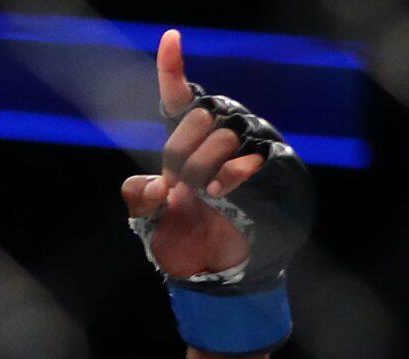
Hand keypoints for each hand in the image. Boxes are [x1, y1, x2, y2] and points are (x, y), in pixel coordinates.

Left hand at [120, 31, 260, 281]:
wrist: (211, 271)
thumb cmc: (179, 239)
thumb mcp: (147, 221)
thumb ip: (140, 198)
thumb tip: (157, 184)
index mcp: (182, 144)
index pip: (178, 98)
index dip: (172, 68)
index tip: (171, 37)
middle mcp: (215, 138)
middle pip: (201, 115)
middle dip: (184, 153)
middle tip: (183, 187)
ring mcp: (243, 150)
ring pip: (225, 135)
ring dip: (207, 169)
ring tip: (206, 195)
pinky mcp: (268, 168)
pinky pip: (251, 157)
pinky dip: (232, 176)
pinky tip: (220, 193)